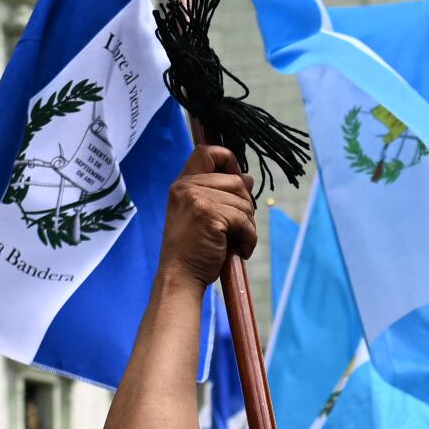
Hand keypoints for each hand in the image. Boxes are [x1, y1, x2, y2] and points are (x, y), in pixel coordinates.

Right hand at [161, 147, 255, 285]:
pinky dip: (249, 237)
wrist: (180, 277)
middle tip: (237, 228)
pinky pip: (244, 220)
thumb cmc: (192, 251)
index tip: (236, 183)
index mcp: (182, 184)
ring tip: (236, 242)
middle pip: (236, 180)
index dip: (228, 160)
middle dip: (245, 206)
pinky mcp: (209, 215)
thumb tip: (248, 178)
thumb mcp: (203, 216)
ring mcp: (196, 199)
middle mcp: (186, 187)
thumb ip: (221, 194)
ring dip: (248, 225)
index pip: (207, 151)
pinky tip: (240, 250)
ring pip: (243, 201)